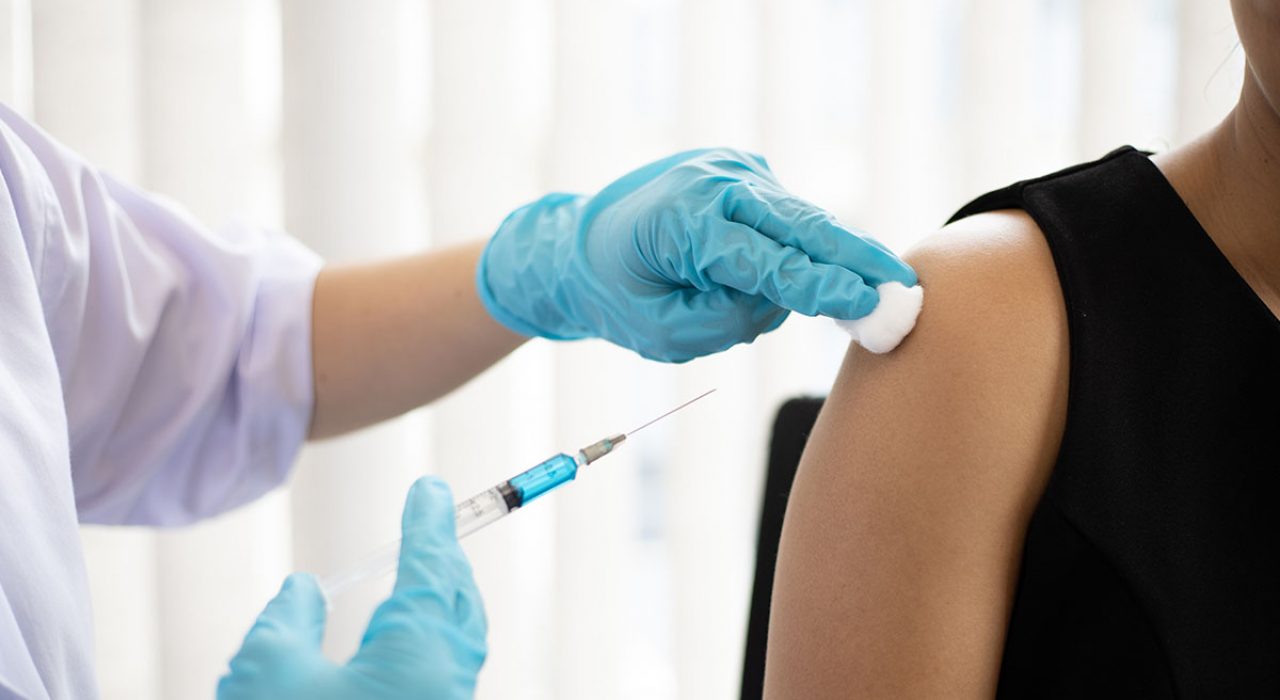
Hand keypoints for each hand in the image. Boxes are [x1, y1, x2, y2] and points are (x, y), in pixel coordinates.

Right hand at [217, 477, 485, 699]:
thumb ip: (285, 620)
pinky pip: (442, 674)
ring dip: (440, 601)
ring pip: (456, 642)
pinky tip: (401, 637)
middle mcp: (446, 685)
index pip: (431, 569)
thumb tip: (303, 590)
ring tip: (420, 571)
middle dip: (444, 560)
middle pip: (458, 604)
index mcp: (419, 658)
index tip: (430, 490)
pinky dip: (430, 639)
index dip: (428, 524)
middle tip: (429, 523)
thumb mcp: (266, 676)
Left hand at [476, 148, 916, 361]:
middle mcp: (715, 183)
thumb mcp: (661, 333)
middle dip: (856, 258)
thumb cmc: (619, 296)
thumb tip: (785, 301)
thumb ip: (726, 320)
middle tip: (904, 286)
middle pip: (802, 225)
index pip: (765, 261)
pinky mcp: (745, 171)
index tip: (868, 303)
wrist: (584, 244)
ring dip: (819, 261)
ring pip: (799, 224)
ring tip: (852, 292)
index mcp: (685, 221)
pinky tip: (793, 271)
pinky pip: (785, 219)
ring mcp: (733, 169)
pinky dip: (796, 247)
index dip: (820, 286)